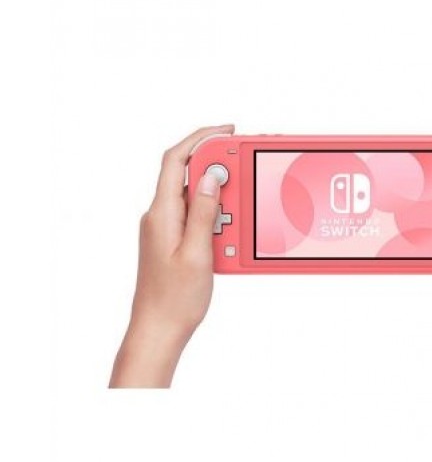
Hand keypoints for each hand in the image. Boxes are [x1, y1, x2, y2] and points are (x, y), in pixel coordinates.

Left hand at [109, 125, 234, 387]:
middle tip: (244, 164)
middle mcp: (160, 215)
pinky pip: (197, 216)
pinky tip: (230, 229)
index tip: (227, 131)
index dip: (200, 138)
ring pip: (195, 195)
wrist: (158, 330)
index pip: (176, 160)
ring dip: (220, 196)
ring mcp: (166, 227)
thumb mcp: (197, 253)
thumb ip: (204, 212)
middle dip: (217, 164)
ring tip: (240, 207)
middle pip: (187, 173)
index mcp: (161, 214)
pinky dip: (216, 215)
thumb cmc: (174, 299)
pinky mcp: (174, 239)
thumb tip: (211, 176)